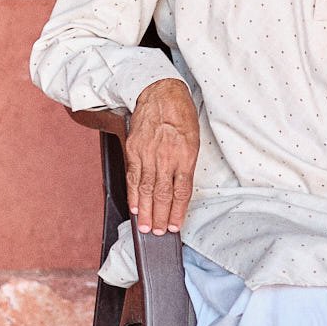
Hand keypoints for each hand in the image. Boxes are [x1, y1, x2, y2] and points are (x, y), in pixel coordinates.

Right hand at [125, 78, 198, 234]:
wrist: (160, 92)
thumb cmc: (180, 114)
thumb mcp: (193, 139)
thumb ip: (186, 165)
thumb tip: (181, 189)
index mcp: (185, 155)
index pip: (182, 191)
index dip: (178, 212)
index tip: (175, 226)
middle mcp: (166, 157)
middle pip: (163, 194)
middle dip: (161, 217)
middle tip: (159, 233)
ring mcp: (147, 154)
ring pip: (145, 189)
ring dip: (146, 211)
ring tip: (146, 227)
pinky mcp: (133, 150)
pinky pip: (133, 177)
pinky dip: (133, 194)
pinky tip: (135, 207)